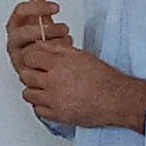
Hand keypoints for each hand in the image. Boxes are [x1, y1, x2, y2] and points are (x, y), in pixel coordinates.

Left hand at [5, 0, 145, 131]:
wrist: (117, 98)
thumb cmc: (102, 76)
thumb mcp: (79, 53)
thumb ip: (57, 46)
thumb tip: (41, 30)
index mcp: (60, 61)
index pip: (31, 55)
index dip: (34, 56)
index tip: (39, 58)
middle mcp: (54, 80)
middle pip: (27, 74)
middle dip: (34, 72)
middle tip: (44, 73)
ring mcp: (54, 99)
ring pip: (28, 92)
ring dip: (36, 89)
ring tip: (49, 86)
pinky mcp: (56, 115)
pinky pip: (37, 109)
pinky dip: (43, 104)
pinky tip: (53, 99)